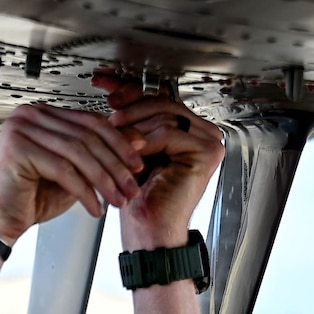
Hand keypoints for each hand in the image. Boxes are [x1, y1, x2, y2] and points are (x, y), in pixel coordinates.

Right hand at [0, 102, 147, 242]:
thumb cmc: (31, 197)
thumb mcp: (76, 172)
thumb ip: (101, 153)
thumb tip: (138, 139)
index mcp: (43, 113)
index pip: (91, 121)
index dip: (119, 142)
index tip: (138, 163)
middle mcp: (29, 114)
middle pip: (87, 135)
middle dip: (115, 164)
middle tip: (132, 187)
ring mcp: (20, 128)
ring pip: (79, 152)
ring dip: (104, 180)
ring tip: (118, 200)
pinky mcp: (17, 148)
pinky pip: (64, 170)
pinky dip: (84, 192)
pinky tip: (95, 208)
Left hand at [93, 73, 225, 246]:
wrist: (150, 230)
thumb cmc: (140, 197)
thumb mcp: (131, 148)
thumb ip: (132, 120)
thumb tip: (116, 90)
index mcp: (188, 128)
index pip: (159, 97)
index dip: (130, 88)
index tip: (104, 83)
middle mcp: (203, 132)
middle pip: (162, 101)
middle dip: (131, 107)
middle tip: (110, 116)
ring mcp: (209, 141)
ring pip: (164, 115)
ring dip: (136, 127)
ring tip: (118, 139)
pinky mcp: (207, 152)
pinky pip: (169, 133)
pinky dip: (147, 142)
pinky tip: (135, 153)